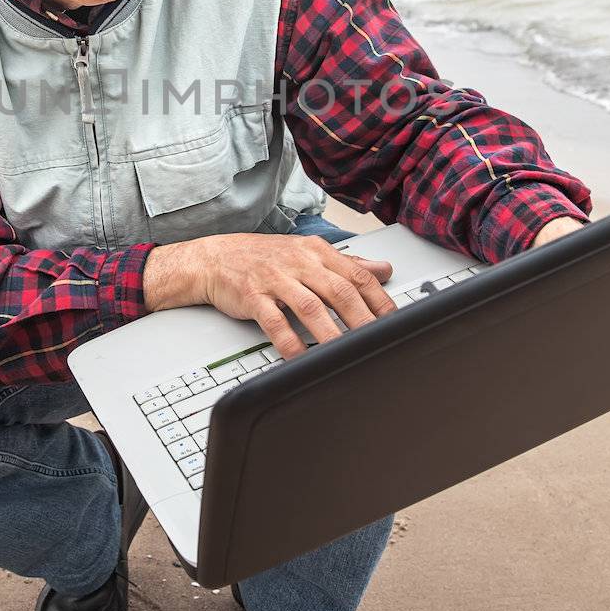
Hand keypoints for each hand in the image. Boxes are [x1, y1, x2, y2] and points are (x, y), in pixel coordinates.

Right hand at [143, 233, 394, 359]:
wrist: (214, 258)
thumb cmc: (264, 258)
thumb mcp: (308, 254)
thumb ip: (347, 265)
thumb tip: (384, 270)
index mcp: (317, 252)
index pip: (358, 276)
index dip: (379, 301)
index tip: (395, 324)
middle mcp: (299, 262)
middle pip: (340, 291)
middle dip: (363, 320)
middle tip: (378, 343)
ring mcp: (275, 278)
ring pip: (311, 307)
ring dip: (331, 333)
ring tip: (345, 354)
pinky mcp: (253, 296)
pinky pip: (275, 322)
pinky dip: (289, 342)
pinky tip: (300, 358)